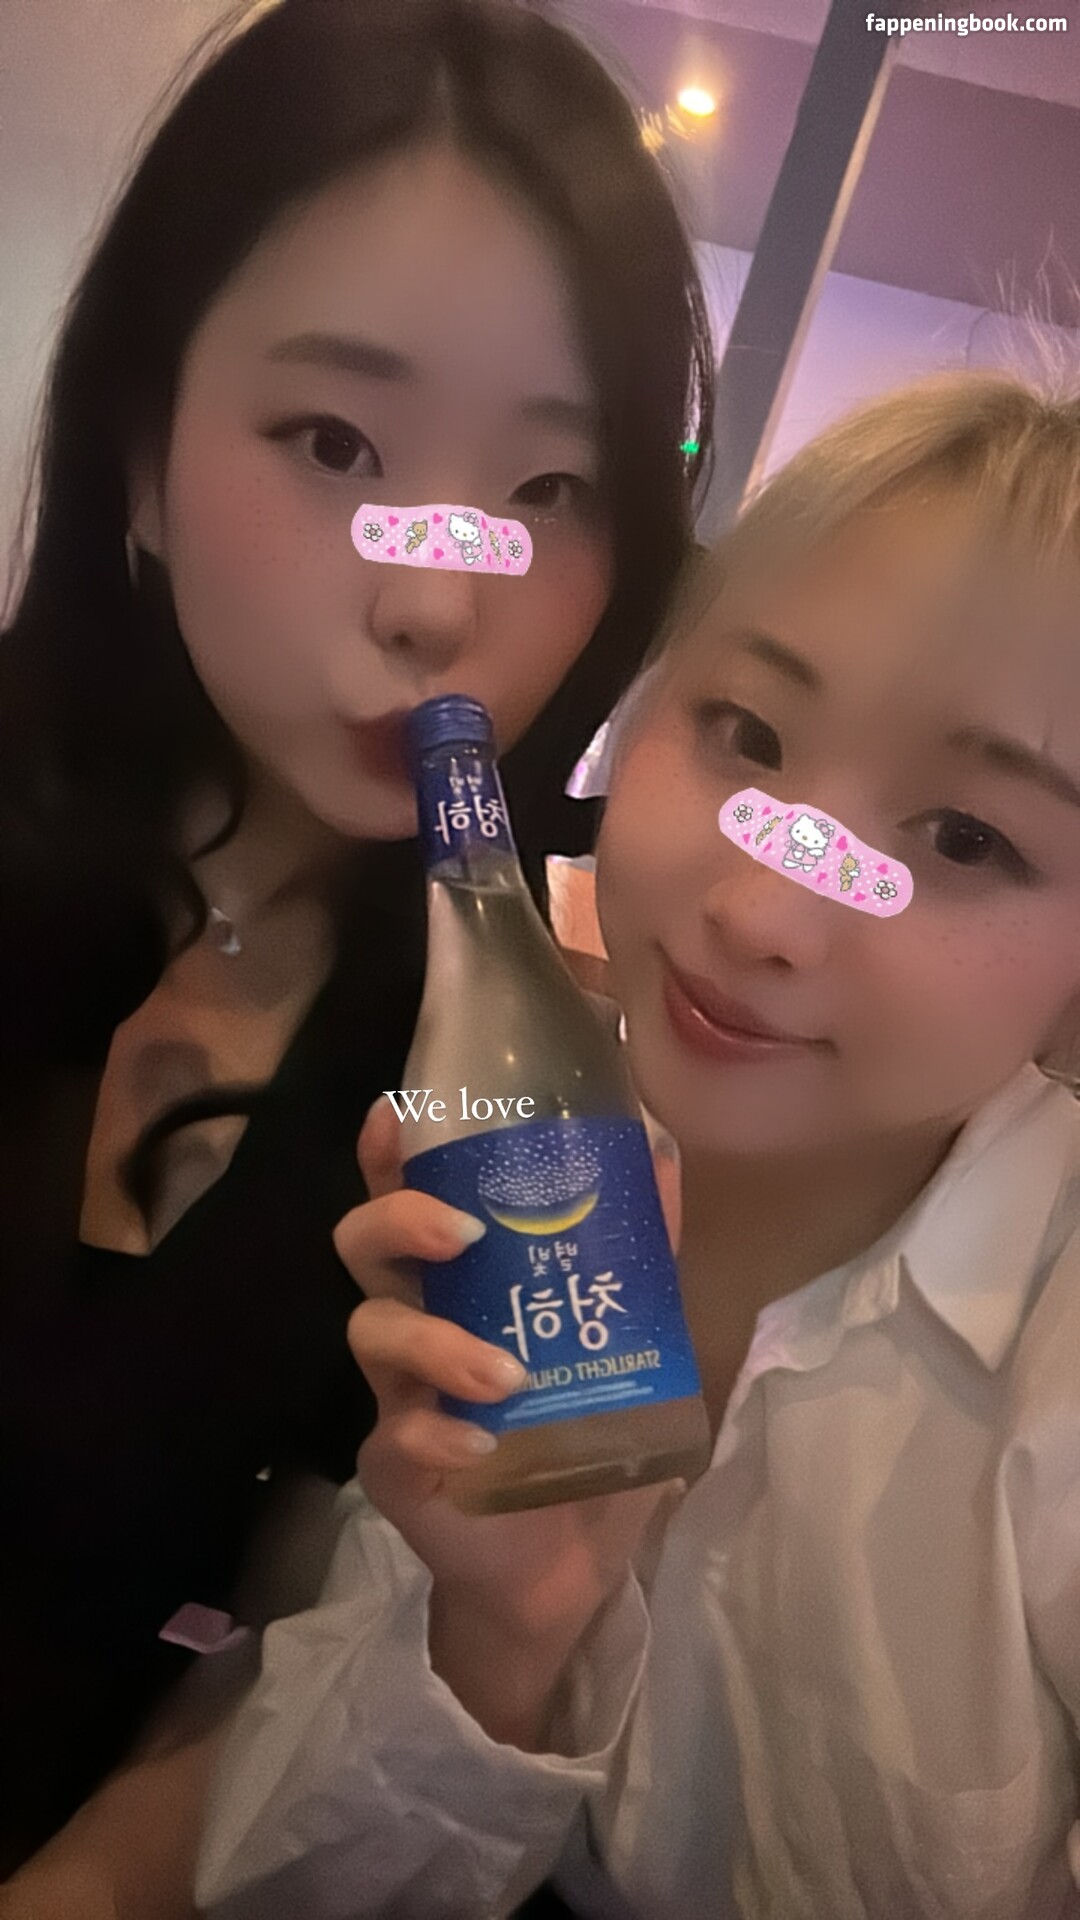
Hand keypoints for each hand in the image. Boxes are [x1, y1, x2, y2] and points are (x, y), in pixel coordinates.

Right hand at [334, 1099, 679, 1742]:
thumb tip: (661, 1157)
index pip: (409, 1198)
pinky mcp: (396, 1470)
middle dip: (400, 1222)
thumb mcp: (632, 1341)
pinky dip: (436, 1434)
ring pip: (374, 1334)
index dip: (389, 1154)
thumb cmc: (587, 1434)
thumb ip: (645, 1259)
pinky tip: (481, 1445)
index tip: (394, 1113)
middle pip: (364, 1247)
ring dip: (437, 1344)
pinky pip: (397, 1439)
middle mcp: (418, 1322)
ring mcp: (397, 1398)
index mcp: (462, 1281)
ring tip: (505, 1374)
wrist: (570, 1566)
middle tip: (463, 1234)